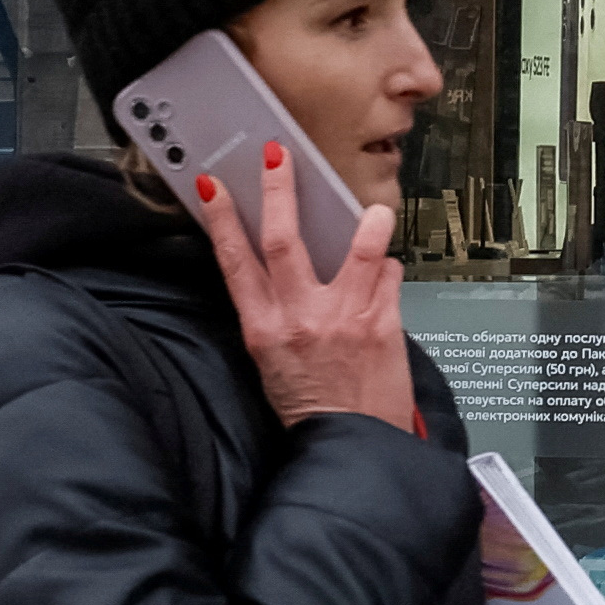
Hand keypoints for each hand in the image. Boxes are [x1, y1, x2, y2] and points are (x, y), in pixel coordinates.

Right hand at [183, 143, 416, 431]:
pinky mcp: (383, 324)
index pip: (234, 263)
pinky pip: (391, 275)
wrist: (352, 449)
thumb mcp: (274, 362)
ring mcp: (344, 318)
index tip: (213, 186)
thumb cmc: (311, 408)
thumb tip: (290, 266)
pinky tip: (388, 279)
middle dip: (279, 190)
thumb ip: (279, 312)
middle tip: (279, 155)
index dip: (222, 220)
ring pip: (359, 247)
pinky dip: (390, 271)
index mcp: (264, 330)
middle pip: (284, 239)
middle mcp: (300, 319)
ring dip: (369, 223)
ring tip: (375, 211)